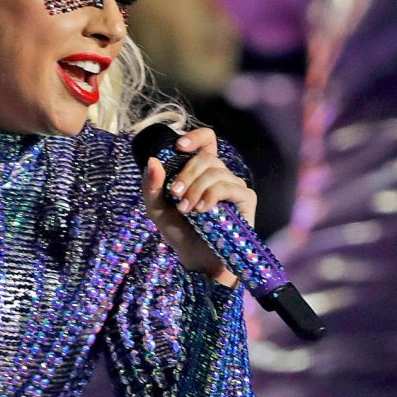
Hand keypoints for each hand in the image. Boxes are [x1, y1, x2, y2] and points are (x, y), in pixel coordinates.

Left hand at [140, 127, 256, 286]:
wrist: (196, 259)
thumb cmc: (179, 232)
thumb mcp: (156, 208)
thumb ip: (151, 186)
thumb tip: (153, 161)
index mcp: (200, 170)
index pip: (206, 140)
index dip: (195, 137)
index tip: (179, 146)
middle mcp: (219, 174)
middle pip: (206, 156)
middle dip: (186, 174)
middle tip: (175, 194)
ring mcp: (234, 185)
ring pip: (216, 171)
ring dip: (195, 189)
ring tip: (186, 209)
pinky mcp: (245, 198)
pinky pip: (228, 186)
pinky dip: (210, 196)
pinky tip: (202, 211)